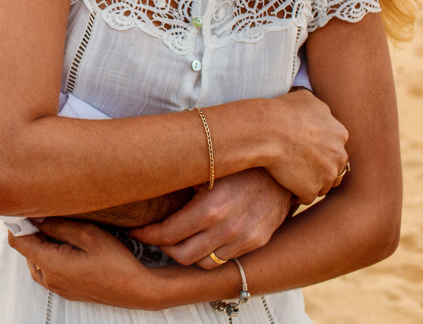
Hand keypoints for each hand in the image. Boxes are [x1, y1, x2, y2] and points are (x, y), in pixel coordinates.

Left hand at [7, 218, 158, 308]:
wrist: (136, 290)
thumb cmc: (116, 262)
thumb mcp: (88, 234)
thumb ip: (58, 225)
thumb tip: (37, 216)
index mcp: (51, 264)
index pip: (19, 241)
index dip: (17, 222)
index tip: (23, 207)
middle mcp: (49, 278)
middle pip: (26, 250)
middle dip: (30, 230)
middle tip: (42, 212)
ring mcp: (58, 287)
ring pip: (35, 260)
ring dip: (39, 243)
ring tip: (54, 226)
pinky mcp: (67, 290)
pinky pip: (47, 270)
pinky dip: (48, 254)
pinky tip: (64, 244)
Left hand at [128, 169, 291, 267]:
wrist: (284, 162)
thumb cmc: (239, 159)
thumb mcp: (208, 166)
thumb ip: (181, 183)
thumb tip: (147, 184)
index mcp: (210, 208)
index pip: (167, 234)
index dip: (147, 234)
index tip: (137, 230)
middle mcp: (227, 228)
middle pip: (181, 254)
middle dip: (162, 246)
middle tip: (153, 235)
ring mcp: (244, 238)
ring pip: (202, 263)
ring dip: (184, 253)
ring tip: (175, 239)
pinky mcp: (256, 242)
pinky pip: (223, 259)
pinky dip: (207, 254)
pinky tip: (200, 240)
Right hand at [264, 89, 348, 203]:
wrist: (267, 130)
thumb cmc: (283, 111)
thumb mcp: (307, 99)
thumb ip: (320, 109)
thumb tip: (320, 112)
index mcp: (340, 134)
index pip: (336, 148)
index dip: (321, 149)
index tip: (306, 149)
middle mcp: (339, 156)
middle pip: (333, 168)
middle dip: (320, 168)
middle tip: (300, 164)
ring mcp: (327, 175)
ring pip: (322, 185)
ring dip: (311, 182)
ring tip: (293, 177)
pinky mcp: (311, 190)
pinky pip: (306, 197)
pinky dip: (297, 193)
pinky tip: (286, 186)